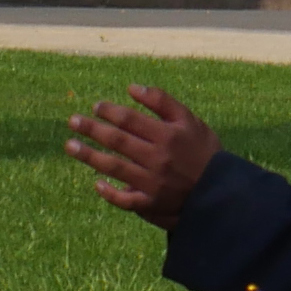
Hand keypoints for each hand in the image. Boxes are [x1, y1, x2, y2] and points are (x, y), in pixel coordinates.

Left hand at [66, 84, 220, 229]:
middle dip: (92, 129)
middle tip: (73, 121)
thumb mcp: (191, 120)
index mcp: (168, 135)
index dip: (110, 112)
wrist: (220, 188)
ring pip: (114, 167)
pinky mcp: (150, 202)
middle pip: (117, 141)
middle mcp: (157, 157)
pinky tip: (96, 184)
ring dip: (89, 156)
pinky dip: (109, 192)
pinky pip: (124, 199)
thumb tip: (133, 87)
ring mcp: (151, 181)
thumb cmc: (205, 151)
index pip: (131, 119)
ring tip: (70, 146)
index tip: (96, 106)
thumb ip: (163, 102)